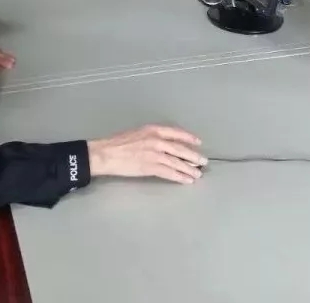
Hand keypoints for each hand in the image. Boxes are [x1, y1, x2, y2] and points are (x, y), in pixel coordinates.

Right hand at [88, 125, 206, 183]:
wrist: (105, 153)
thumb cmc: (117, 143)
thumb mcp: (137, 133)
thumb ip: (152, 136)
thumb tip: (165, 144)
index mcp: (152, 130)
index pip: (176, 132)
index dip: (188, 138)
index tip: (198, 142)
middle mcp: (156, 140)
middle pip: (180, 149)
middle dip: (193, 156)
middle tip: (203, 161)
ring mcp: (154, 154)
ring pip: (177, 162)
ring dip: (189, 169)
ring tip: (197, 174)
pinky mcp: (150, 167)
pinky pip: (169, 172)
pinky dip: (180, 177)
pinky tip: (186, 180)